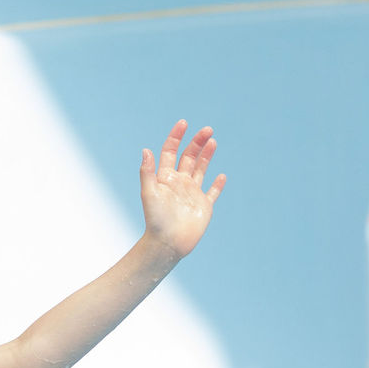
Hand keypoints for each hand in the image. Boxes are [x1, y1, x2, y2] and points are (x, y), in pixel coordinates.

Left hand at [138, 119, 225, 258]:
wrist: (167, 243)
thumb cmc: (156, 220)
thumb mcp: (149, 193)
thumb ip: (147, 172)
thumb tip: (146, 149)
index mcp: (165, 178)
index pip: (170, 151)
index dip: (176, 137)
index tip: (184, 124)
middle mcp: (179, 183)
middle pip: (189, 157)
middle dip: (197, 142)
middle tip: (207, 129)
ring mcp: (192, 194)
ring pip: (201, 169)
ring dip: (206, 155)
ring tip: (213, 141)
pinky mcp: (204, 206)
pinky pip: (212, 193)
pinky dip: (218, 184)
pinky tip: (222, 176)